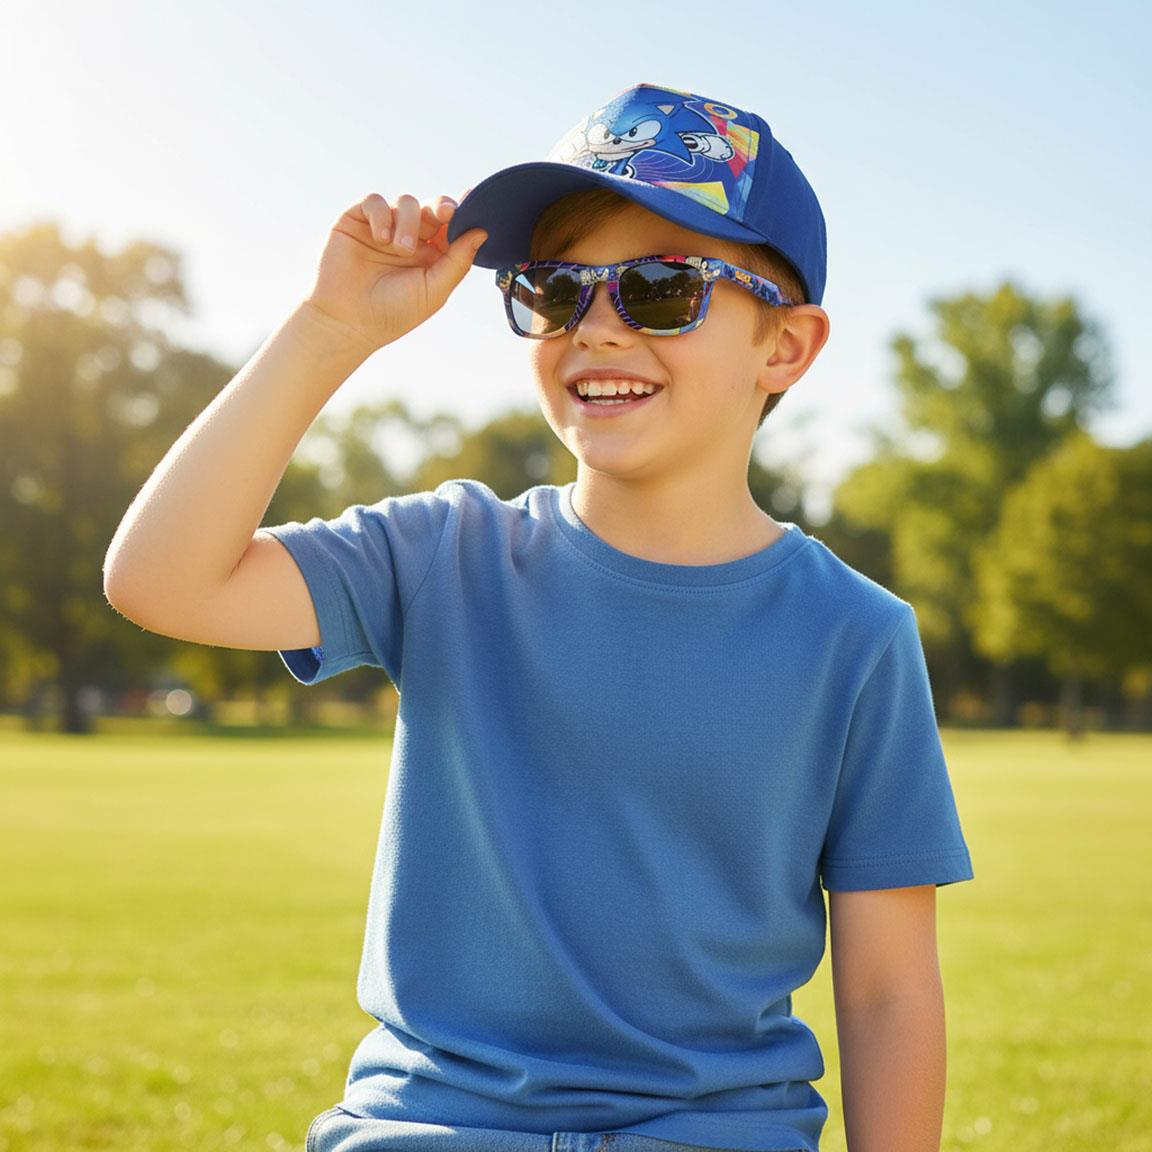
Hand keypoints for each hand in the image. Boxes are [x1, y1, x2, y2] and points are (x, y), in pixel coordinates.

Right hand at [303, 193, 486, 353]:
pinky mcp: (356, 220)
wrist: (348, 322)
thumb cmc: (393, 312)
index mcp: (432, 255)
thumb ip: (458, 261)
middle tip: (446, 213)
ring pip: (406, 202)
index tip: (475, 203)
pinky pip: (374, 201)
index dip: (464, 213)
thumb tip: (482, 232)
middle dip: (442, 207)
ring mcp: (384, 227)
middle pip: (432, 207)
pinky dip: (381, 214)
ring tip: (400, 249)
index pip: (452, 227)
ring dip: (408, 221)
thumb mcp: (434, 290)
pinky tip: (381, 237)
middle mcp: (410, 238)